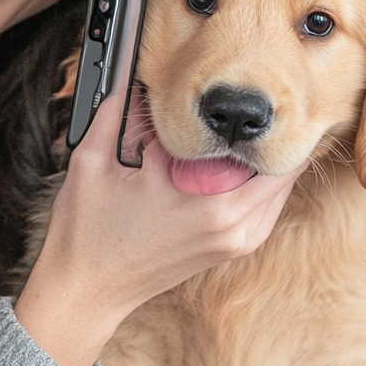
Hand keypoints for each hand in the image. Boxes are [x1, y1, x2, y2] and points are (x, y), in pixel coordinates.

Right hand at [13, 85, 304, 365]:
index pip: (252, 146)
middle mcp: (231, 225)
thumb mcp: (91, 162)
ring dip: (266, 157)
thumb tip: (128, 73)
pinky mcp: (233, 248)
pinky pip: (266, 206)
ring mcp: (236, 242)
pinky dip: (260, 181)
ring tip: (247, 127)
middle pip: (280, 166)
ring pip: (279, 187)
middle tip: (253, 101)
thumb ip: (113, 111)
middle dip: (265, 134)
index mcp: (204, 202)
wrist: (85, 293)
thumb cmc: (86, 233)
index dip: (249, 113)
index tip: (244, 87)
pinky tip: (235, 159)